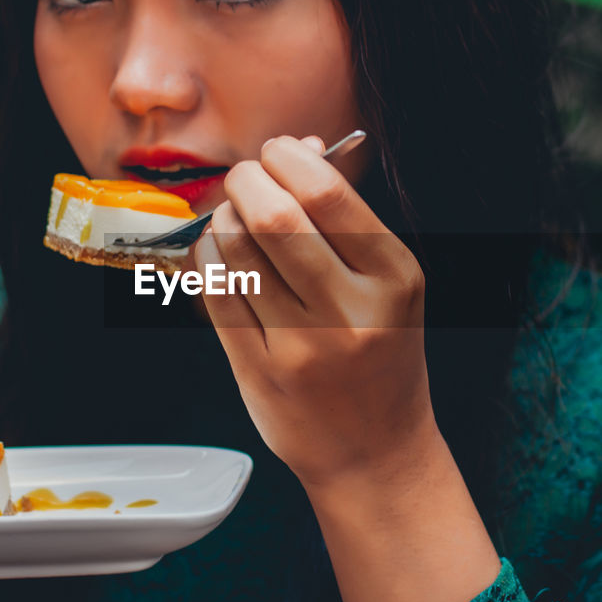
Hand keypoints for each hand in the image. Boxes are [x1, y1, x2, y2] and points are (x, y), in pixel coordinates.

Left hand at [191, 134, 435, 487]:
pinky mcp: (260, 372)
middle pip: (276, 217)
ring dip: (222, 217)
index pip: (328, 195)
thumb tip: (301, 147)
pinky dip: (207, 256)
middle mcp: (352, 313)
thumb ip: (345, 218)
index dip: (288, 158)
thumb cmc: (379, 355)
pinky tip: (218, 252)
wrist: (375, 453)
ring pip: (236, 252)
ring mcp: (302, 348)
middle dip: (247, 180)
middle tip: (245, 179)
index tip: (277, 151)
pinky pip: (215, 292)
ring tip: (233, 218)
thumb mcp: (387, 286)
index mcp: (394, 280)